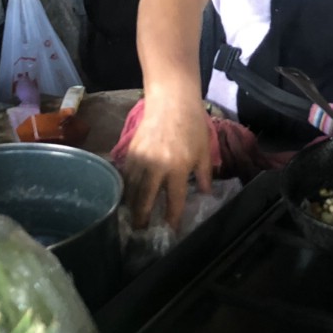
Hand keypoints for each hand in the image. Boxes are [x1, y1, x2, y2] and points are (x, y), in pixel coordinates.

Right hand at [121, 97, 213, 230]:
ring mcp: (141, 159)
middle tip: (141, 232)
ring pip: (132, 189)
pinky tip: (128, 195)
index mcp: (177, 168)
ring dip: (132, 205)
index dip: (172, 218)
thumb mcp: (203, 151)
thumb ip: (204, 175)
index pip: (173, 201)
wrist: (171, 100)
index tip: (170, 231)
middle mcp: (156, 166)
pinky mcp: (131, 151)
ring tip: (132, 218)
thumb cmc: (192, 125)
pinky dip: (126, 187)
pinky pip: (127, 175)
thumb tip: (205, 195)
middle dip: (143, 218)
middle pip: (146, 200)